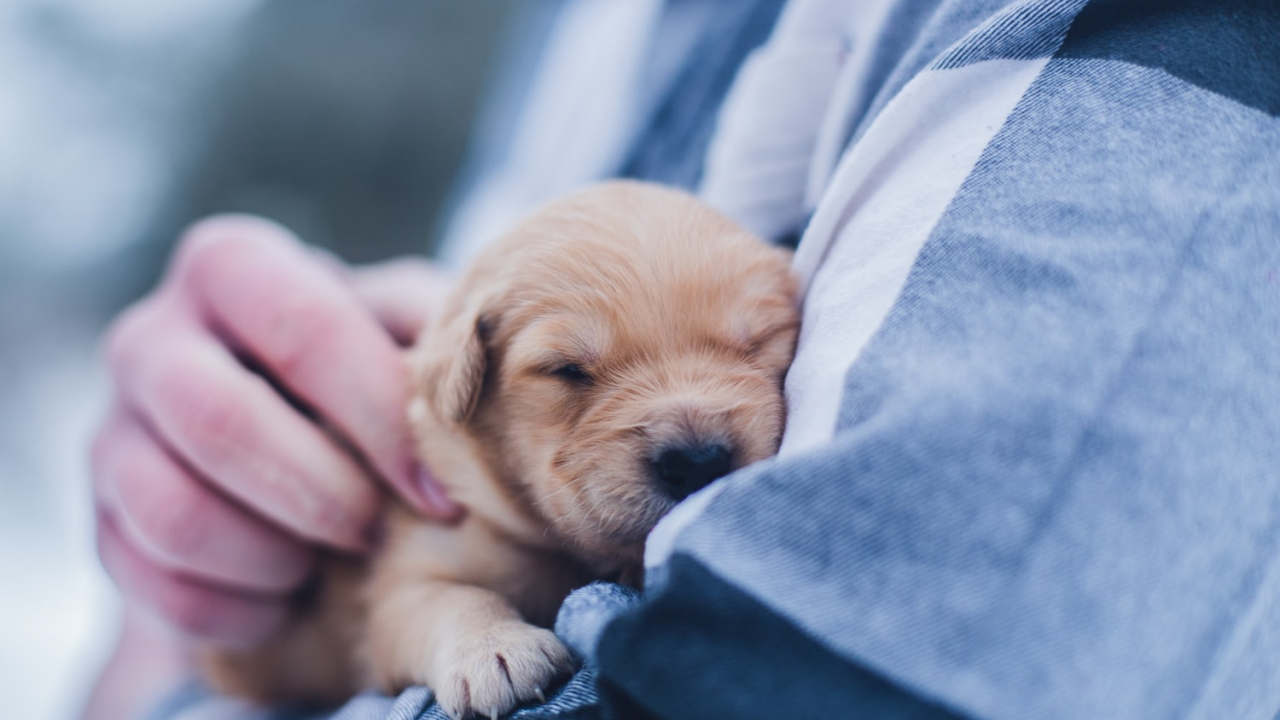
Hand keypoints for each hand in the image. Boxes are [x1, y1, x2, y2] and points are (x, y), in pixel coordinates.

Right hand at [91, 215, 459, 648]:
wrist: (281, 432)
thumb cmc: (361, 368)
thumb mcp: (401, 324)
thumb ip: (434, 326)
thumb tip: (484, 361)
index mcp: (230, 267)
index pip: (304, 330)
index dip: (379, 420)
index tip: (440, 493)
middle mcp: (150, 337)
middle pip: (217, 420)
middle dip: (320, 494)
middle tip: (376, 531)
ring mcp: (112, 430)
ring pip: (172, 512)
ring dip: (273, 555)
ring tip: (329, 561)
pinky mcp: (102, 520)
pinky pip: (155, 585)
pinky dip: (238, 609)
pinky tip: (289, 597)